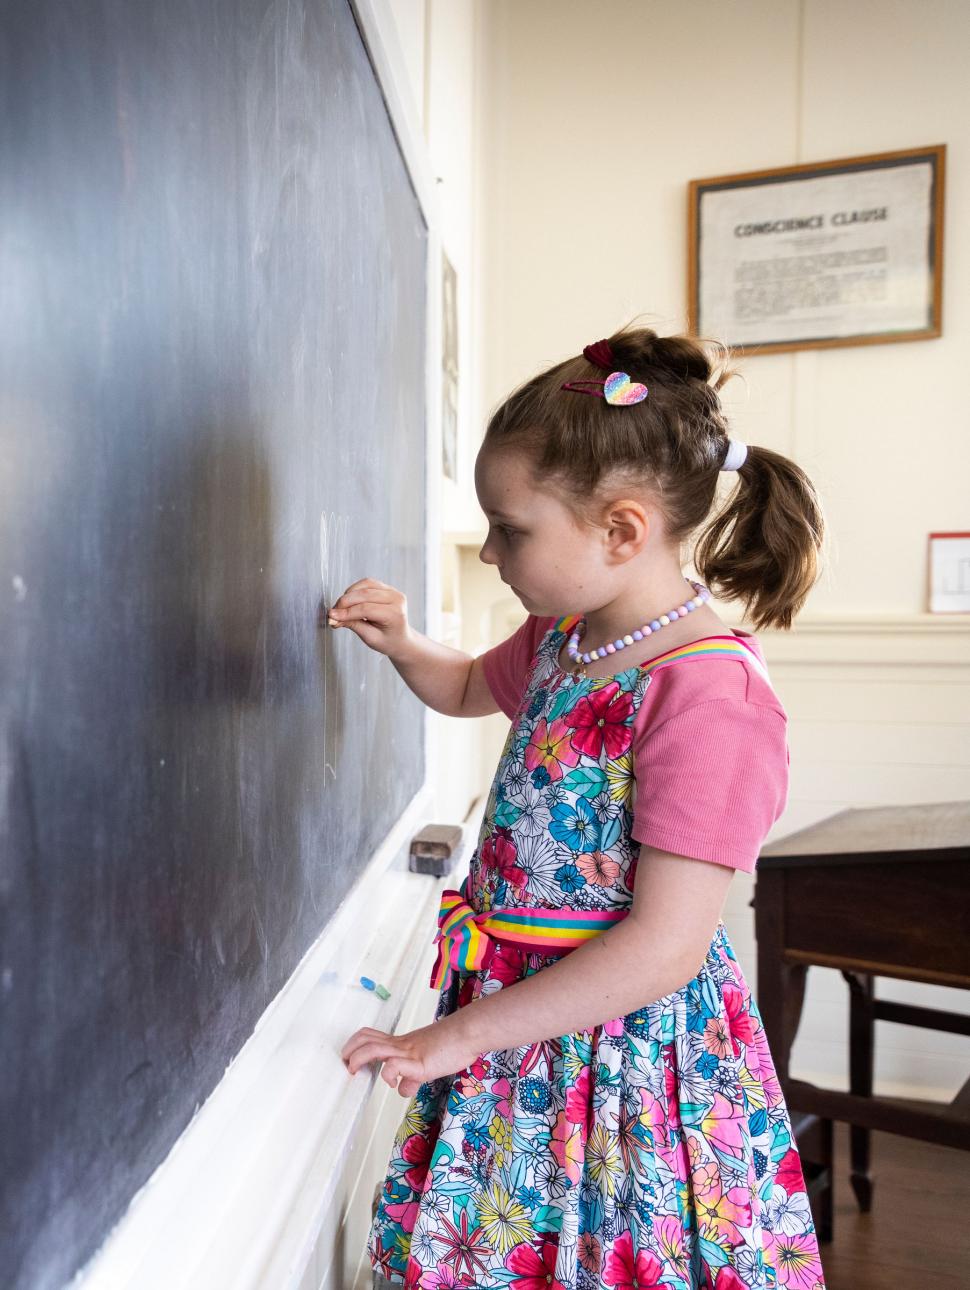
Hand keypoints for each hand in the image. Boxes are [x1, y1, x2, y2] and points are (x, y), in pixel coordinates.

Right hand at [325, 577, 411, 658]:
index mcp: (395, 614)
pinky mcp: (387, 588)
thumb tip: (334, 617)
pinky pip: (368, 583)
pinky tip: (349, 600)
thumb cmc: (388, 641)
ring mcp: (393, 591)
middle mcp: (397, 599)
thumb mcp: (370, 638)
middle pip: (365, 594)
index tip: (332, 616)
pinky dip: (355, 589)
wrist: (401, 639)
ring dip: (349, 594)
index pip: (366, 609)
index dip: (347, 612)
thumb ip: (353, 625)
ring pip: (365, 585)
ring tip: (340, 607)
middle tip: (333, 612)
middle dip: (345, 602)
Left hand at [340, 1014, 479, 1098]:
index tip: (349, 1058)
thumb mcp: (428, 1062)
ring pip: (373, 1049)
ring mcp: (408, 1052)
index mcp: (401, 1043)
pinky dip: (388, 1076)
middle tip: (345, 1065)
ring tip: (355, 1071)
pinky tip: (394, 1084)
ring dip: (358, 1059)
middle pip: (365, 1038)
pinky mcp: (419, 1063)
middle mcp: (401, 1045)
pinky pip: (394, 1066)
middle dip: (349, 1051)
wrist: (467, 1033)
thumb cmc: (452, 1044)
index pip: (371, 1036)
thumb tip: (403, 1088)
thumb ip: (413, 1076)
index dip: (355, 1045)